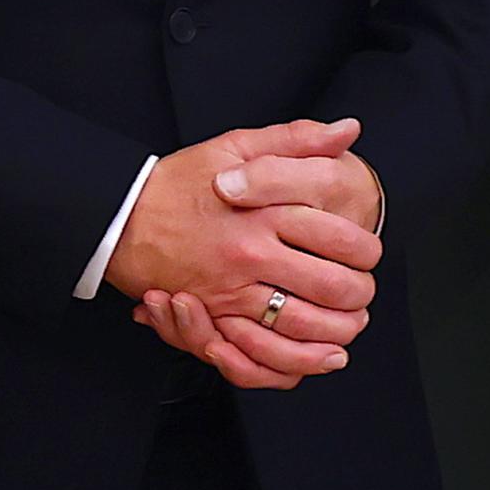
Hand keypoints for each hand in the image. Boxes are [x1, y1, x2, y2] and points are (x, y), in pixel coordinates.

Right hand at [106, 119, 385, 388]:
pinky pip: (265, 350)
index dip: (365, 250)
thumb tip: (347, 130)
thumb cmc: (180, 182)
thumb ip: (295, 140)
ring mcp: (232, 290)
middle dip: (359, 294)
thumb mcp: (235, 147)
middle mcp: (251, 252)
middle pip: (330, 286)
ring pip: (304, 323)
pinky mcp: (215, 316)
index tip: (368, 253)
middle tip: (364, 290)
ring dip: (339, 329)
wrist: (122, 217)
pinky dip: (300, 358)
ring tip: (352, 321)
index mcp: (264, 210)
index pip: (338, 237)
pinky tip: (321, 353)